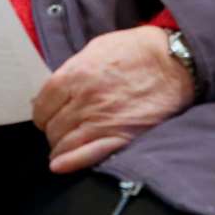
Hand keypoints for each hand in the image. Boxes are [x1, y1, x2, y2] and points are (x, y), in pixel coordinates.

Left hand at [31, 27, 194, 173]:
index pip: (41, 104)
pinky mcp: (122, 137)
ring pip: (64, 144)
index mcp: (75, 75)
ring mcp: (102, 121)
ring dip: (59, 148)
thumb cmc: (135, 51)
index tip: (46, 115)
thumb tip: (55, 90)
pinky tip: (60, 166)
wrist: (173, 62)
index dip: (42, 112)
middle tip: (57, 130)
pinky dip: (70, 163)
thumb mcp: (95, 49)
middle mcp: (84, 100)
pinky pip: (88, 156)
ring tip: (60, 149)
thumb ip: (72, 70)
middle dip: (51, 130)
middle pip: (52, 126)